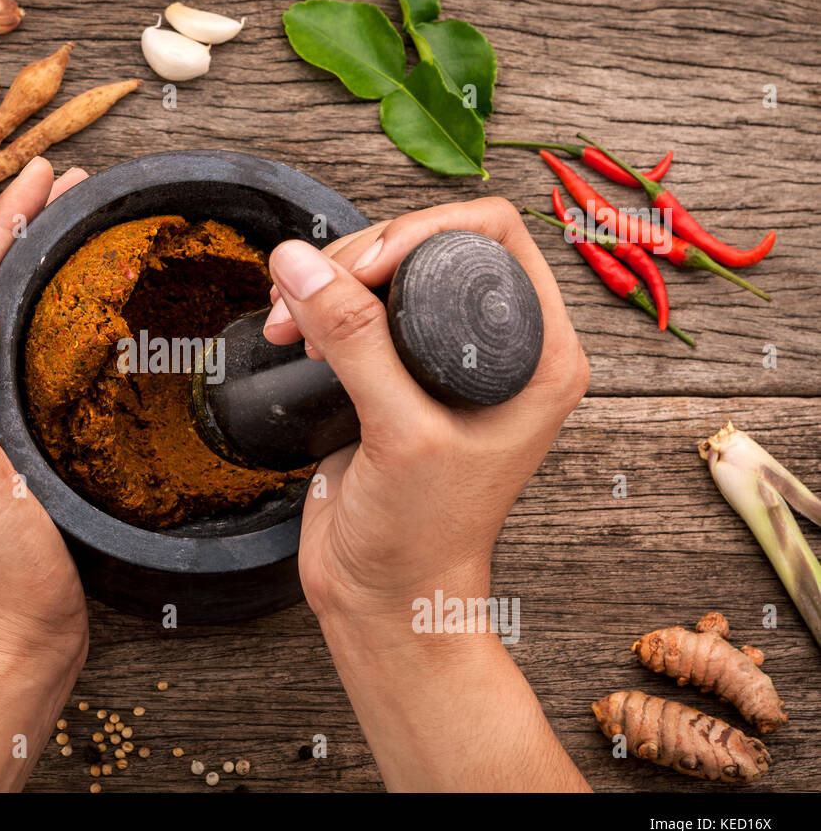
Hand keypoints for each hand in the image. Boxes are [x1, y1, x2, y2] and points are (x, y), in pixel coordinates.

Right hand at [263, 197, 589, 624]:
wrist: (386, 598)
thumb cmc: (423, 538)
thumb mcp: (398, 434)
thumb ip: (354, 342)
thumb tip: (301, 266)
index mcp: (539, 356)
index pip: (493, 236)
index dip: (422, 232)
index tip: (362, 268)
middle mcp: (499, 350)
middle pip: (431, 245)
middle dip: (361, 258)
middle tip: (312, 293)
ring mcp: (444, 363)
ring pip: (388, 273)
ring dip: (330, 282)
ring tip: (289, 319)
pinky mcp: (396, 377)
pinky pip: (358, 312)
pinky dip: (319, 309)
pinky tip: (294, 333)